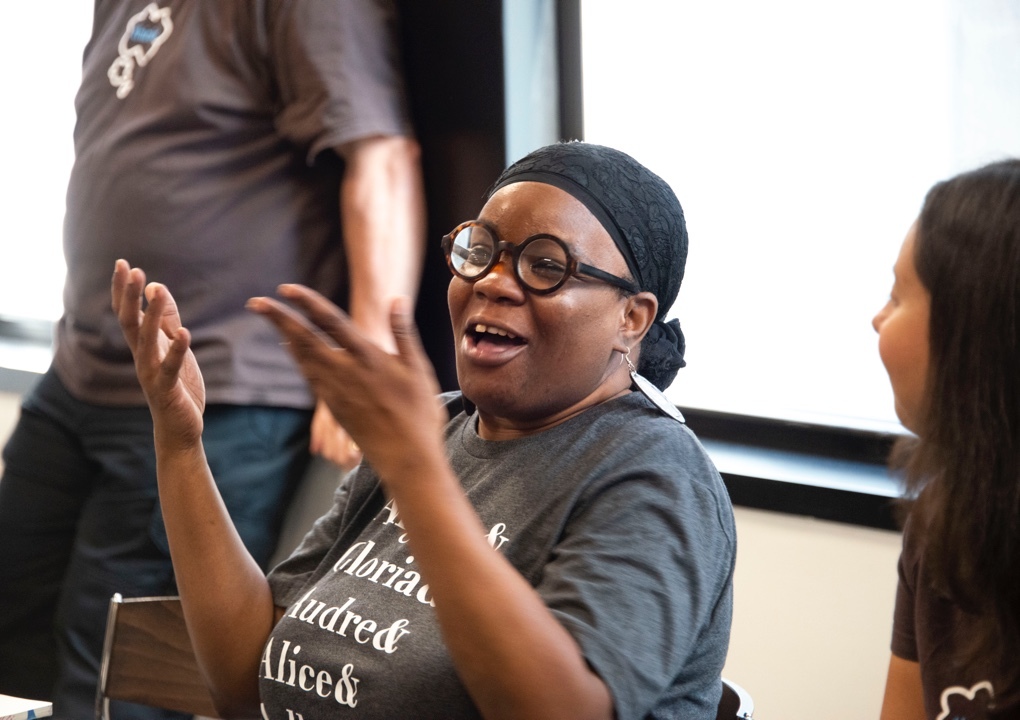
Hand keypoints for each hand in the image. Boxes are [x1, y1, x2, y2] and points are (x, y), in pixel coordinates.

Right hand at [112, 259, 205, 446]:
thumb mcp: (174, 346)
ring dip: (153, 315)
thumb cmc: (177, 385)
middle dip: (129, 296)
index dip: (123, 290)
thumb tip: (155, 287)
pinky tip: (184, 332)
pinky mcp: (167, 389)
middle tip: (131, 269)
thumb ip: (166, 319)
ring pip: (147, 341)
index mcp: (143, 346)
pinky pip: (170, 367)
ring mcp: (151, 374)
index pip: (127, 313)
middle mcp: (142, 357)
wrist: (180, 426)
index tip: (123, 263)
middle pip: (130, 322)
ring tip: (158, 291)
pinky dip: (176, 350)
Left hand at [247, 285, 445, 483]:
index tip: (287, 289)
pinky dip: (297, 357)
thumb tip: (396, 299)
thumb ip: (404, 334)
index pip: (331, 322)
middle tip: (255, 302)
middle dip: (279, 318)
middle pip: (305, 339)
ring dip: (285, 335)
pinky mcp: (333, 407)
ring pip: (303, 358)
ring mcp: (336, 392)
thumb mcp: (419, 370)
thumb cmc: (419, 415)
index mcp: (369, 359)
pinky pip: (309, 375)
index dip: (307, 303)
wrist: (406, 460)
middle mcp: (346, 373)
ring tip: (271, 317)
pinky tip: (292, 349)